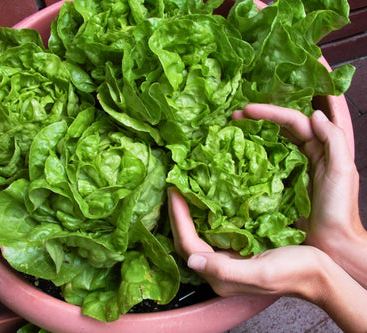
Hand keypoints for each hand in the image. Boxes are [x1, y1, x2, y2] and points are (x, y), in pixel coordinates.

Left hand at [168, 186, 328, 298]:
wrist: (318, 274)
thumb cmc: (295, 273)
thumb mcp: (261, 272)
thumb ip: (225, 270)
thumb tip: (193, 261)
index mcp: (221, 276)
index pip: (188, 244)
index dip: (178, 218)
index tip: (174, 192)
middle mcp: (219, 269)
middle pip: (187, 241)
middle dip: (177, 215)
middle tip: (174, 189)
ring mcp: (227, 260)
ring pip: (197, 236)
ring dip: (187, 216)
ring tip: (184, 193)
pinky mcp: (236, 251)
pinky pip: (212, 233)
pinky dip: (204, 217)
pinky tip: (205, 203)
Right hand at [232, 104, 362, 260]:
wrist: (333, 244)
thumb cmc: (339, 210)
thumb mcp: (342, 171)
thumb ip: (334, 140)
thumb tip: (315, 115)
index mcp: (323, 147)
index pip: (294, 120)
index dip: (271, 112)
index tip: (246, 110)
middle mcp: (308, 153)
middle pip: (282, 127)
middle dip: (260, 118)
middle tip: (235, 115)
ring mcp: (295, 168)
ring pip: (274, 142)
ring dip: (256, 133)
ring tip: (234, 128)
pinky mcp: (284, 183)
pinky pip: (269, 163)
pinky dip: (256, 154)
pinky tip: (242, 153)